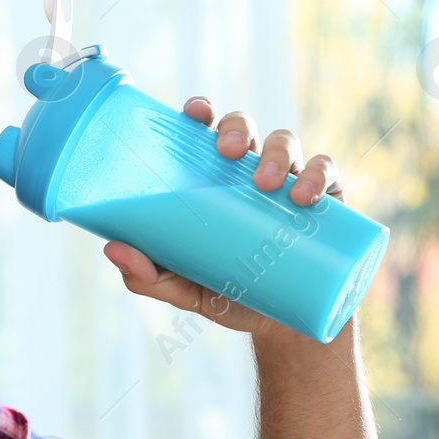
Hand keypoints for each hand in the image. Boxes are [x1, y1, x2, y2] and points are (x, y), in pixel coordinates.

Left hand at [101, 96, 345, 337]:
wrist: (282, 326)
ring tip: (266, 184)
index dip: (201, 111)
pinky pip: (326, 171)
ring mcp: (288, 181)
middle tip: (228, 152)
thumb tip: (112, 249)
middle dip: (237, 128)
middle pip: (244, 127)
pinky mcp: (325, 200)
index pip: (205, 132)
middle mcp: (249, 171)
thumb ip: (147, 275)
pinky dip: (317, 176)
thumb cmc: (227, 294)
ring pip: (286, 142)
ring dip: (277, 153)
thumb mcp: (183, 288)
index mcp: (212, 179)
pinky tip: (305, 196)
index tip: (195, 113)